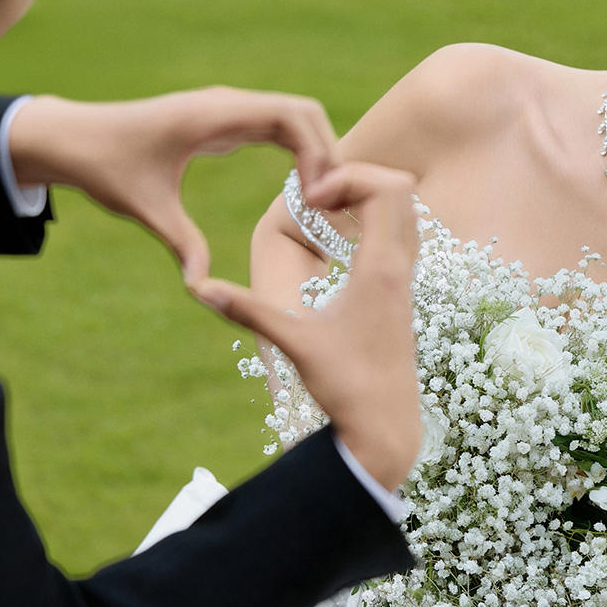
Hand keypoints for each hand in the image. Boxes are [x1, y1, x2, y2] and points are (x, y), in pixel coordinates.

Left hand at [8, 89, 341, 283]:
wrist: (74, 138)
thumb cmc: (105, 166)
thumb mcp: (144, 208)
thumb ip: (180, 243)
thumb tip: (200, 287)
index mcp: (212, 115)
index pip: (291, 116)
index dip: (319, 152)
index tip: (322, 197)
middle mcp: (225, 104)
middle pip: (303, 112)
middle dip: (328, 152)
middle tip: (334, 204)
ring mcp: (225, 109)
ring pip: (293, 117)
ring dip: (316, 150)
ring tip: (324, 201)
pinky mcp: (222, 121)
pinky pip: (275, 126)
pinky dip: (297, 149)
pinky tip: (301, 188)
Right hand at [190, 164, 422, 491]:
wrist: (386, 430)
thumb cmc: (346, 389)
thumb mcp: (293, 344)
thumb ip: (249, 311)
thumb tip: (199, 288)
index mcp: (381, 270)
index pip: (387, 188)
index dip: (350, 175)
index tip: (311, 196)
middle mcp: (402, 269)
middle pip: (402, 188)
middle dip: (359, 177)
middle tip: (317, 193)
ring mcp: (407, 282)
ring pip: (407, 212)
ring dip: (369, 198)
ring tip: (325, 210)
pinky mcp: (403, 297)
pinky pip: (402, 236)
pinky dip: (376, 221)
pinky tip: (339, 241)